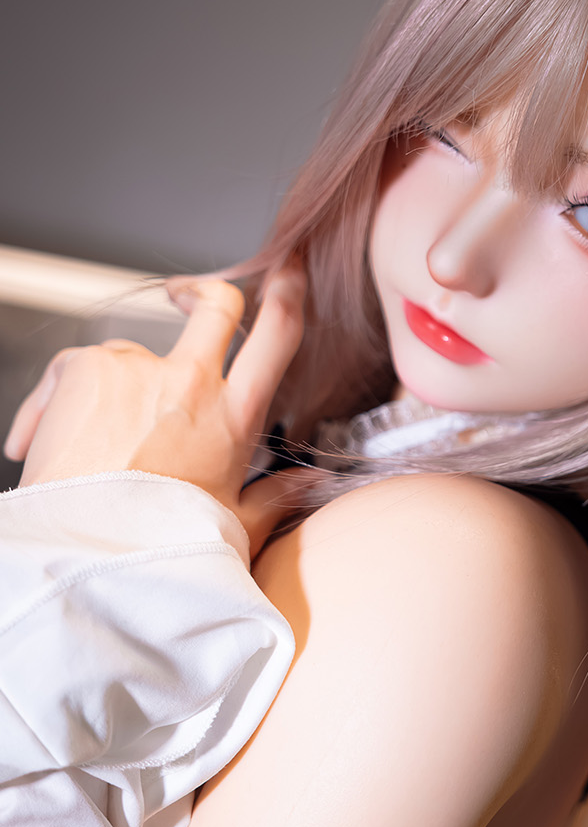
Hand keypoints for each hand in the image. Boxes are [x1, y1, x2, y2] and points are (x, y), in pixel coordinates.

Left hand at [3, 266, 306, 555]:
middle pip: (215, 305)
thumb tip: (308, 482)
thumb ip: (274, 497)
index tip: (287, 273)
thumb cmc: (160, 546)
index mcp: (234, 417)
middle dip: (202, 291)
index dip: (288, 292)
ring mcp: (139, 370)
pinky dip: (53, 401)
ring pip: (130, 351)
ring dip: (112, 384)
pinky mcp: (87, 368)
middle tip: (185, 293)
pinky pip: (73, 367)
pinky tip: (39, 443)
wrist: (90, 553)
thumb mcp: (233, 524)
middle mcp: (192, 383)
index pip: (279, 334)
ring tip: (87, 443)